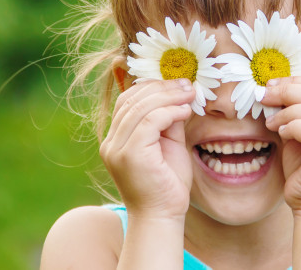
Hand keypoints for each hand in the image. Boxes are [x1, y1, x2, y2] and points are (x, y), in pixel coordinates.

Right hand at [100, 78, 194, 219]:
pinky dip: (169, 111)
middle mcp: (111, 143)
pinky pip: (148, 121)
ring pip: (141, 108)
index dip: (152, 86)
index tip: (178, 83)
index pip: (127, 100)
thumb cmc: (168, 183)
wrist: (163, 217)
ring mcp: (117, 149)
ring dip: (169, 96)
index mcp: (116, 139)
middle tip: (187, 84)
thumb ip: (168, 120)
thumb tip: (178, 94)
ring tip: (189, 94)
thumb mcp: (168, 143)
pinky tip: (185, 111)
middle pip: (132, 100)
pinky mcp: (130, 155)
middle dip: (162, 87)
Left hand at [262, 76, 300, 213]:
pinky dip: (292, 126)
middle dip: (286, 90)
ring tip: (271, 123)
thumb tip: (273, 89)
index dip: (294, 81)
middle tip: (264, 96)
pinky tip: (281, 133)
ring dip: (285, 112)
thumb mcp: (299, 134)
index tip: (270, 84)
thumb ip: (295, 112)